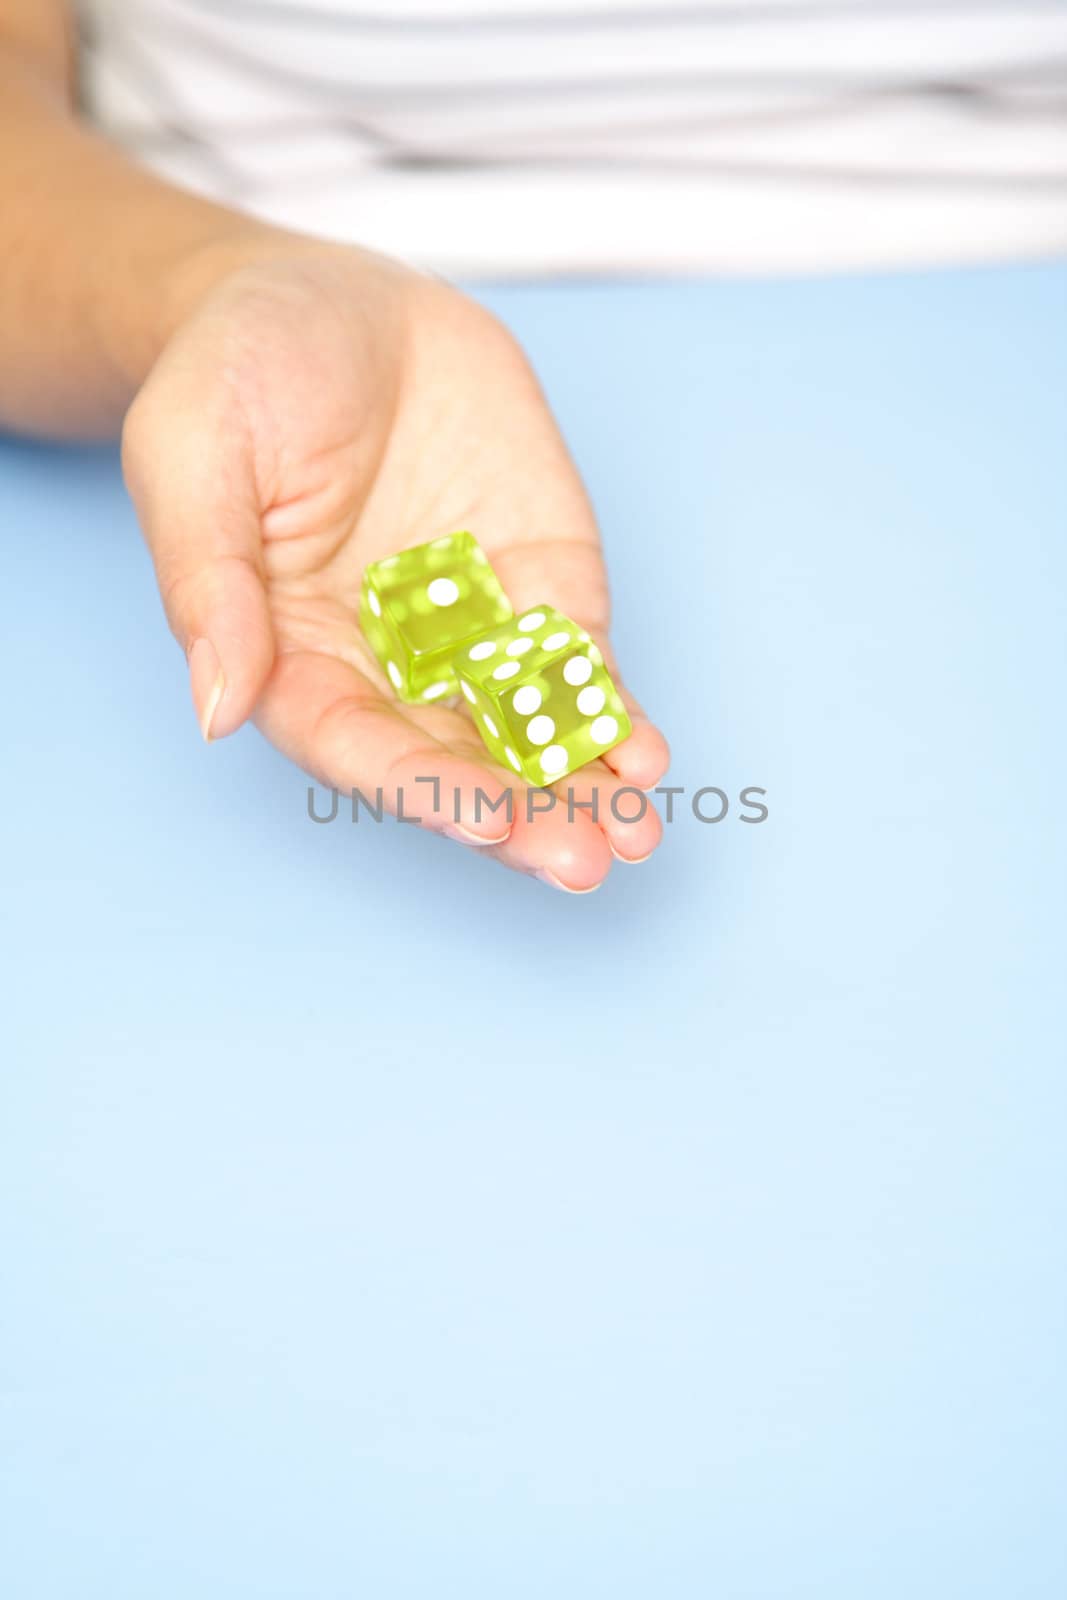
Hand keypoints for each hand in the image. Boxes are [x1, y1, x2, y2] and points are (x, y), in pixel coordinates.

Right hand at [122, 243, 669, 888]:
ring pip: (526, 730)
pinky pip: (577, 660)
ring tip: (635, 832)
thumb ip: (210, 581)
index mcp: (290, 656)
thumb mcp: (194, 454)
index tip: (483, 816)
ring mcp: (469, 627)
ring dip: (580, 787)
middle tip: (582, 860)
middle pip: (453, 759)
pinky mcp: (537, 581)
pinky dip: (610, 710)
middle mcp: (385, 663)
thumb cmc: (238, 370)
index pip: (355, 745)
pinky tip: (643, 755)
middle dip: (520, 815)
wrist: (330, 296)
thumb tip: (218, 708)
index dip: (419, 784)